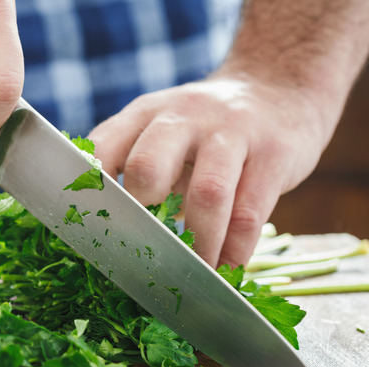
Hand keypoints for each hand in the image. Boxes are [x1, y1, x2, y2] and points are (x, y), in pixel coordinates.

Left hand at [89, 73, 332, 267]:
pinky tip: (225, 271)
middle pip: (147, 166)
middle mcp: (181, 116)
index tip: (88, 232)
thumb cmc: (204, 128)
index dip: (89, 194)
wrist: (280, 87)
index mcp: (142, 114)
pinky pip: (249, 212)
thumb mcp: (161, 130)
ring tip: (189, 278)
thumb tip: (103, 231)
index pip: (100, 149)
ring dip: (196, 245)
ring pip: (207, 193)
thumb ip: (131, 166)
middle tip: (140, 252)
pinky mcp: (273, 154)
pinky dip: (234, 250)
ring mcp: (230, 131)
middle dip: (139, 216)